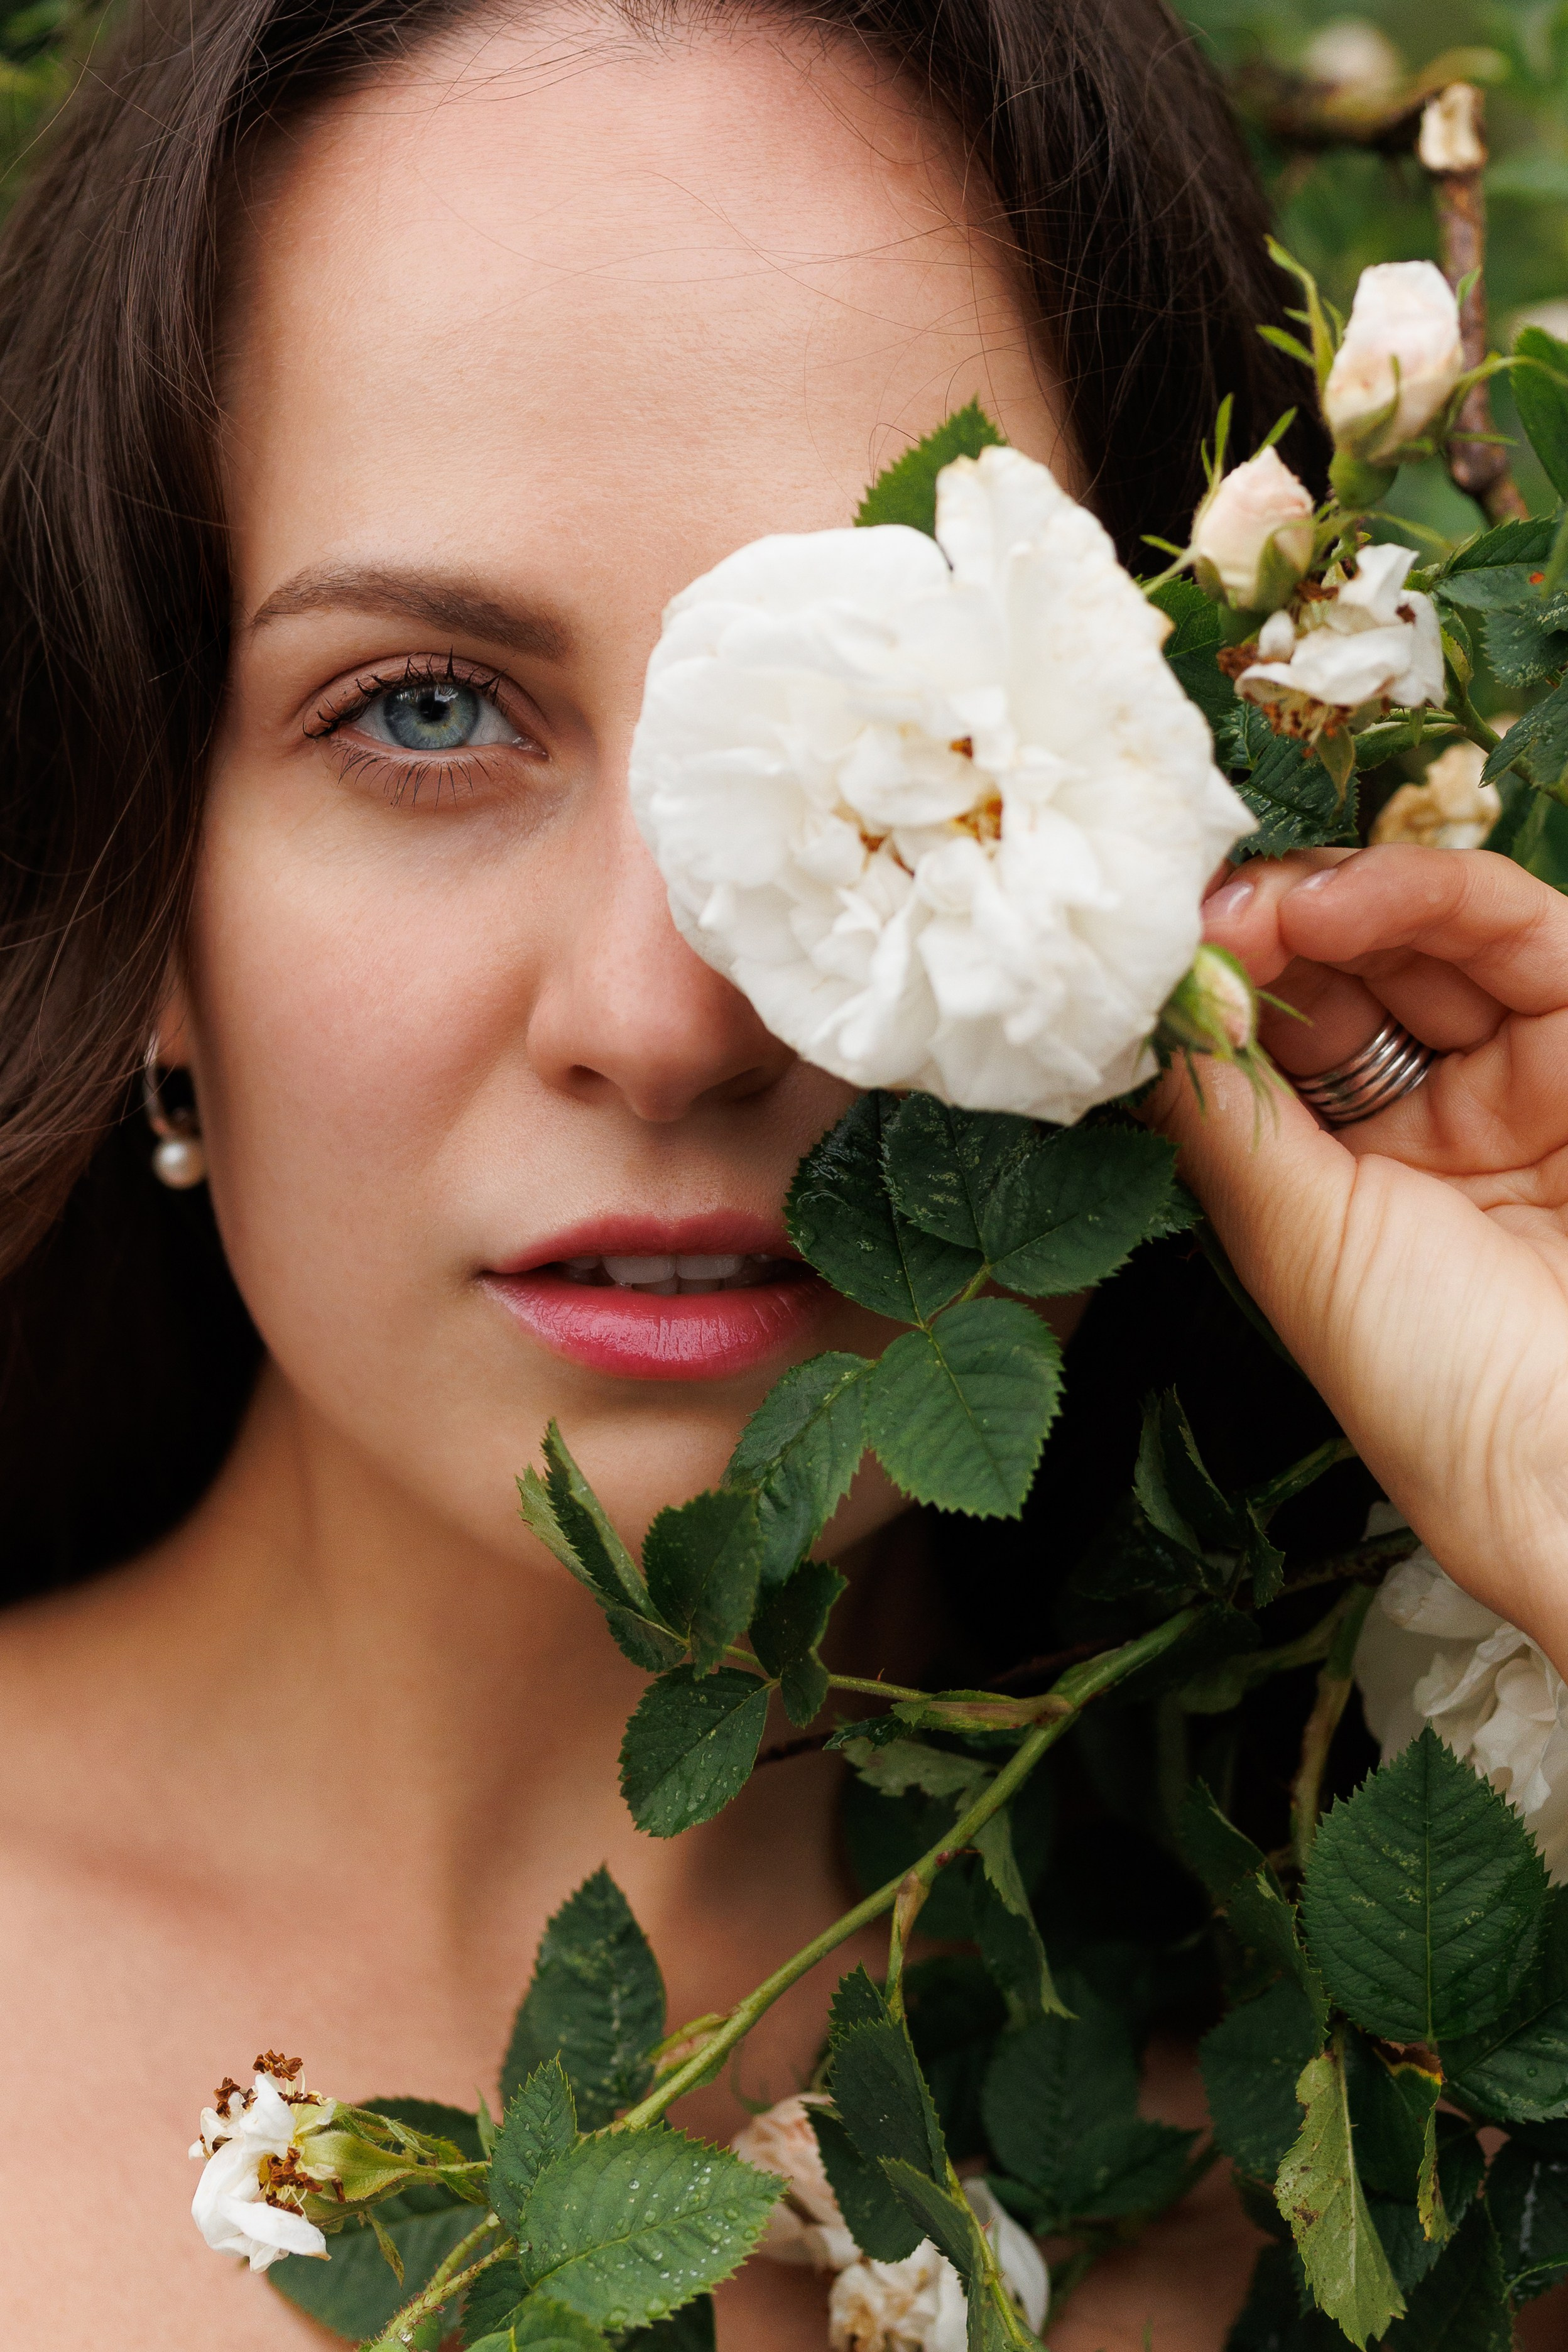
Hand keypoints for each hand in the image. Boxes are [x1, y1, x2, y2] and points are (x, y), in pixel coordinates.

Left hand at [1151, 843, 1567, 1675]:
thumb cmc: (1431, 1382)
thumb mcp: (1291, 1237)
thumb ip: (1222, 1112)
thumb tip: (1151, 1002)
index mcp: (1345, 1176)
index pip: (1274, 1041)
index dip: (1217, 984)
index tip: (1151, 950)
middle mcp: (1427, 1118)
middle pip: (1343, 972)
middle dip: (1264, 930)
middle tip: (1195, 912)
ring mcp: (1513, 1076)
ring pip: (1421, 934)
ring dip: (1329, 900)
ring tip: (1256, 907)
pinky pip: (1514, 929)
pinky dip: (1423, 892)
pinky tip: (1334, 902)